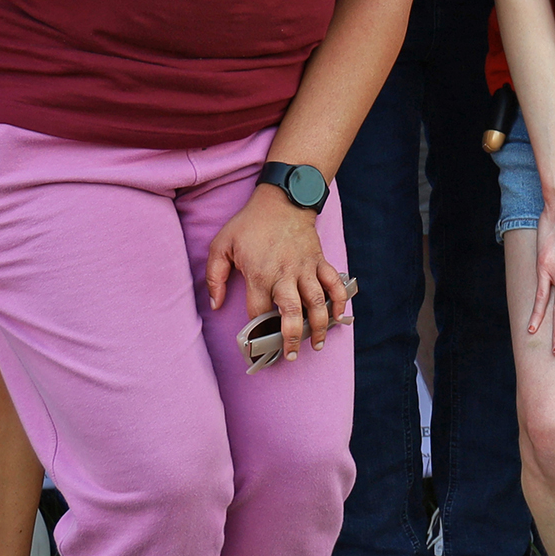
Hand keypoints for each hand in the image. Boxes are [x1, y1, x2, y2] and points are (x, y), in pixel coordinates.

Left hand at [205, 186, 348, 350]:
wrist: (283, 200)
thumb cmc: (250, 224)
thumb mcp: (221, 245)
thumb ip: (215, 277)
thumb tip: (216, 304)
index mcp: (259, 274)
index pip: (258, 311)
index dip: (257, 328)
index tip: (256, 340)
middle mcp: (285, 275)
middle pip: (291, 312)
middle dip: (291, 338)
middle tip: (290, 355)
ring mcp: (305, 269)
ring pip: (316, 303)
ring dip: (318, 326)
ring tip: (315, 344)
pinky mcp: (320, 262)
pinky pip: (334, 284)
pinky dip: (339, 301)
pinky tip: (339, 317)